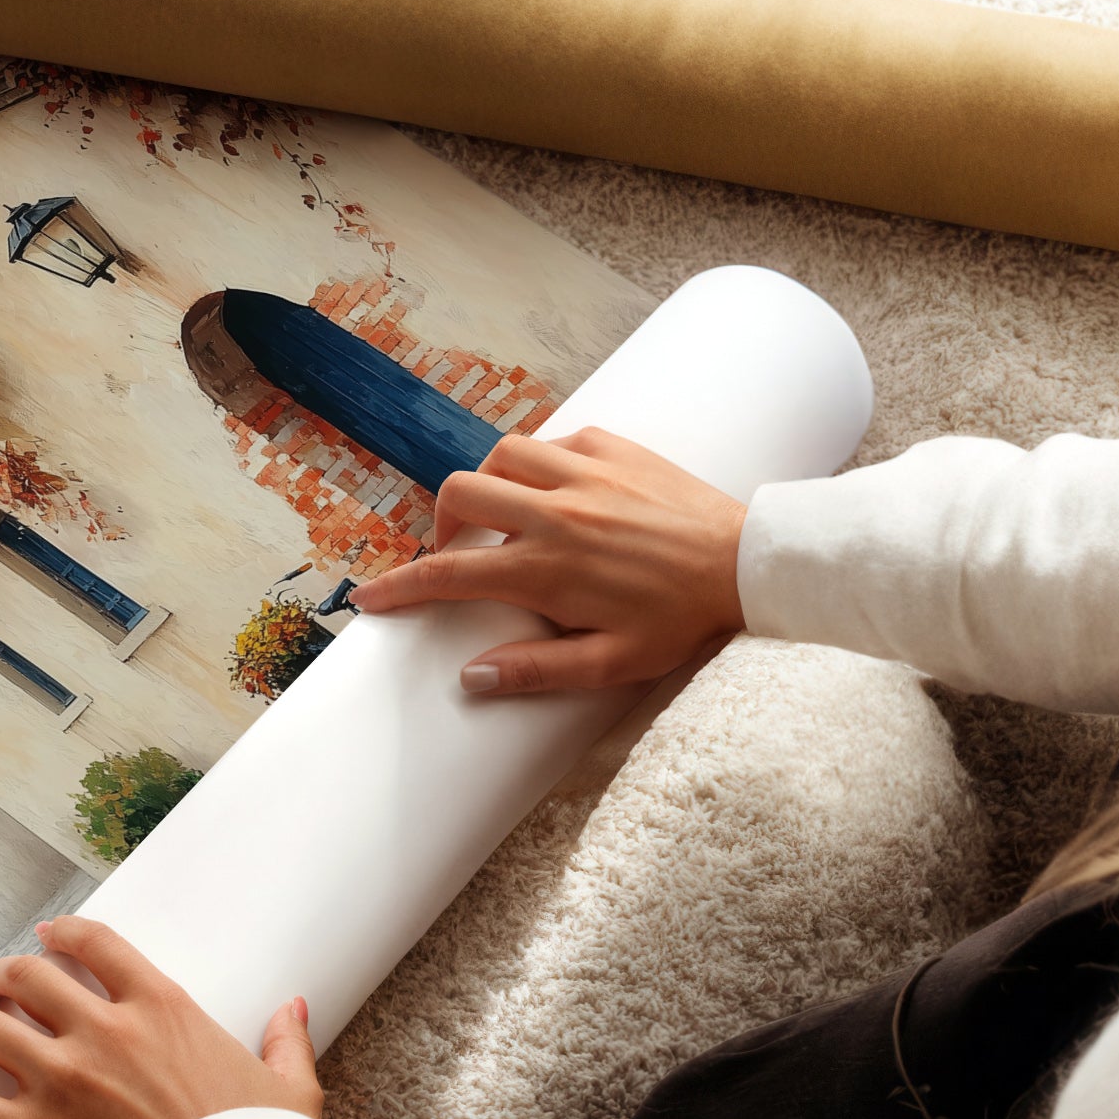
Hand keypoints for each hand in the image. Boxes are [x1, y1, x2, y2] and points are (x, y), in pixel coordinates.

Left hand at [0, 915, 320, 1118]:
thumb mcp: (288, 1086)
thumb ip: (284, 1039)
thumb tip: (293, 1007)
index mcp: (160, 1007)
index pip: (94, 945)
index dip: (61, 936)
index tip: (45, 939)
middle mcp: (102, 1031)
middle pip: (26, 978)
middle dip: (2, 977)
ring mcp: (61, 1081)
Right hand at [349, 427, 745, 695]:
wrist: (749, 564)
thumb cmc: (682, 620)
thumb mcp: (612, 663)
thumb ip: (537, 671)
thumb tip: (471, 677)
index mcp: (546, 568)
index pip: (448, 574)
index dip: (398, 587)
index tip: (369, 598)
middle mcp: (554, 512)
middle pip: (460, 495)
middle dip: (441, 524)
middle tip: (458, 553)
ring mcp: (583, 473)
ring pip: (500, 456)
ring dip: (488, 484)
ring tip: (504, 516)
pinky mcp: (613, 447)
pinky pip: (553, 441)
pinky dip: (539, 463)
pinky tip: (557, 490)